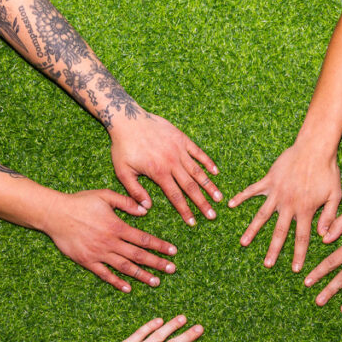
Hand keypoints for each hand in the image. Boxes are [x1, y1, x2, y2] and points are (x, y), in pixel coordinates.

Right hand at [43, 189, 177, 290]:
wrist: (54, 214)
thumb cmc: (80, 202)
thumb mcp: (105, 195)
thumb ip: (126, 202)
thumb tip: (145, 210)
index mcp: (117, 226)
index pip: (144, 239)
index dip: (160, 246)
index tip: (173, 252)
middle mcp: (110, 242)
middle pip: (138, 255)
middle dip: (157, 263)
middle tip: (172, 270)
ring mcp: (99, 253)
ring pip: (125, 267)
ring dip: (142, 275)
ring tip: (156, 282)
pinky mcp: (87, 261)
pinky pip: (104, 274)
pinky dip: (117, 282)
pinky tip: (128, 288)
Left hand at [109, 111, 220, 225]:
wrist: (127, 119)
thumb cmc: (123, 146)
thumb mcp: (122, 171)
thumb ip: (135, 191)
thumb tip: (147, 208)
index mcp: (158, 172)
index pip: (176, 196)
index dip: (185, 211)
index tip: (194, 222)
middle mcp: (172, 162)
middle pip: (191, 187)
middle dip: (203, 203)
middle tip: (213, 215)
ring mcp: (179, 150)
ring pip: (198, 171)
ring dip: (209, 185)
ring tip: (219, 198)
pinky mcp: (181, 138)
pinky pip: (198, 152)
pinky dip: (208, 162)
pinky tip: (216, 172)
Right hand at [228, 141, 341, 270]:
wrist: (315, 147)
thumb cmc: (328, 170)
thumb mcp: (336, 195)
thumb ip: (330, 216)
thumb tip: (324, 237)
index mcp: (306, 209)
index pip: (302, 237)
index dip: (298, 254)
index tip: (295, 269)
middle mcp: (289, 204)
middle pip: (280, 232)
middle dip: (274, 250)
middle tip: (268, 265)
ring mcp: (277, 192)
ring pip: (262, 215)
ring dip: (252, 230)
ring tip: (243, 243)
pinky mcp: (269, 180)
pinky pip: (252, 190)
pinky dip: (241, 196)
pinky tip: (229, 204)